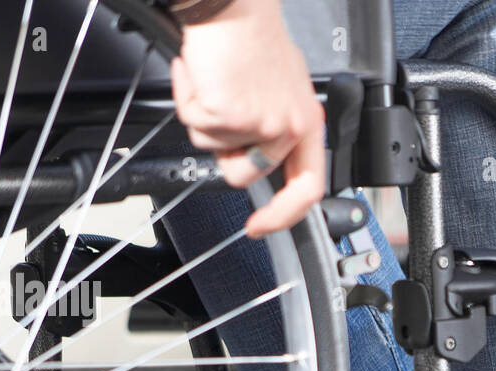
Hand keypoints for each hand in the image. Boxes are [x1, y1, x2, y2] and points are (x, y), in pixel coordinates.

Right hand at [170, 0, 324, 236]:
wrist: (231, 5)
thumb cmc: (250, 35)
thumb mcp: (279, 89)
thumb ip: (274, 128)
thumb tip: (257, 159)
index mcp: (306, 122)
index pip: (307, 188)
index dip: (283, 215)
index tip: (260, 225)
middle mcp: (290, 127)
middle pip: (245, 174)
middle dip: (222, 149)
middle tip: (219, 110)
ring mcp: (261, 125)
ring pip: (214, 150)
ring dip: (203, 118)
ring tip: (214, 81)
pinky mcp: (230, 117)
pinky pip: (195, 125)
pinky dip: (188, 98)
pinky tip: (202, 73)